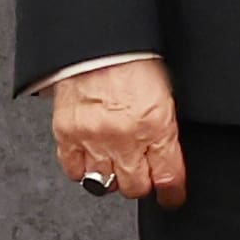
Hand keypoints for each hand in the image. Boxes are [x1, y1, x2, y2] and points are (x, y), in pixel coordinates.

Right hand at [50, 56, 185, 210]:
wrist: (98, 42)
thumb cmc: (133, 60)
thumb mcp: (165, 94)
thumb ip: (165, 129)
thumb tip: (166, 156)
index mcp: (156, 125)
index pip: (168, 177)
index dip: (172, 193)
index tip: (172, 197)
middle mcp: (124, 137)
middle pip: (135, 187)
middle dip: (141, 184)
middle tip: (141, 174)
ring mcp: (93, 138)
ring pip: (104, 184)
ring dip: (112, 177)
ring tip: (116, 162)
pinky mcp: (67, 134)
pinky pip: (74, 171)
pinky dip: (83, 170)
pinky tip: (91, 157)